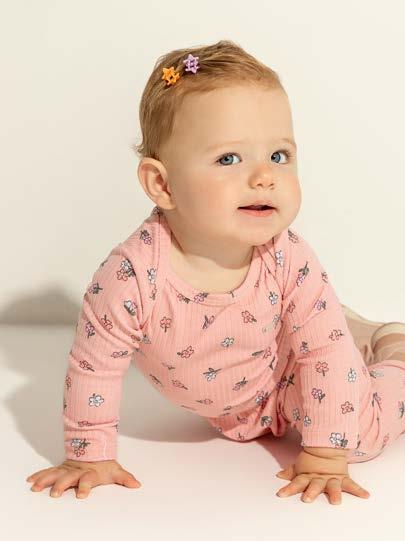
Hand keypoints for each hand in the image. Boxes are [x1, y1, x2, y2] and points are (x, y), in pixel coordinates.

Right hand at [26, 458, 141, 498]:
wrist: (94, 449)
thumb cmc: (104, 464)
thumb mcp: (115, 471)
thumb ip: (125, 478)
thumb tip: (137, 484)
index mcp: (90, 473)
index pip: (87, 480)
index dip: (85, 486)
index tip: (82, 495)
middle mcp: (76, 471)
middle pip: (68, 478)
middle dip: (62, 485)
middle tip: (55, 493)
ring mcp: (67, 470)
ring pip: (55, 474)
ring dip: (46, 480)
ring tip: (36, 487)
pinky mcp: (60, 469)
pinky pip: (48, 472)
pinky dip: (39, 475)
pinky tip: (31, 481)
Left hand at [275, 449, 369, 504]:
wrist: (327, 446)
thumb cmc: (312, 459)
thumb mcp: (300, 465)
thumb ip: (290, 472)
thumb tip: (279, 476)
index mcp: (308, 475)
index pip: (297, 482)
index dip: (289, 488)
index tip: (281, 494)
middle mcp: (319, 478)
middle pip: (314, 485)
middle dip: (311, 492)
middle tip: (307, 499)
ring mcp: (332, 478)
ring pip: (332, 486)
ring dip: (334, 493)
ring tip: (336, 501)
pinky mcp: (343, 477)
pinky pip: (352, 485)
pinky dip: (359, 490)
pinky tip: (365, 495)